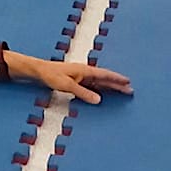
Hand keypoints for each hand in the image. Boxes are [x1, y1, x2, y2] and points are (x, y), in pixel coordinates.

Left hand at [17, 56, 132, 103]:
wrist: (40, 71)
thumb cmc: (52, 75)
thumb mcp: (68, 85)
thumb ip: (83, 93)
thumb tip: (99, 100)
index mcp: (85, 70)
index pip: (105, 75)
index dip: (117, 79)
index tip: (128, 82)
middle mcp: (86, 72)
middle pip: (105, 79)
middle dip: (118, 84)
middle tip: (130, 90)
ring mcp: (82, 77)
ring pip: (101, 82)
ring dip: (111, 87)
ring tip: (122, 91)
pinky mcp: (78, 81)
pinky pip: (94, 86)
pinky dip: (102, 89)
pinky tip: (105, 94)